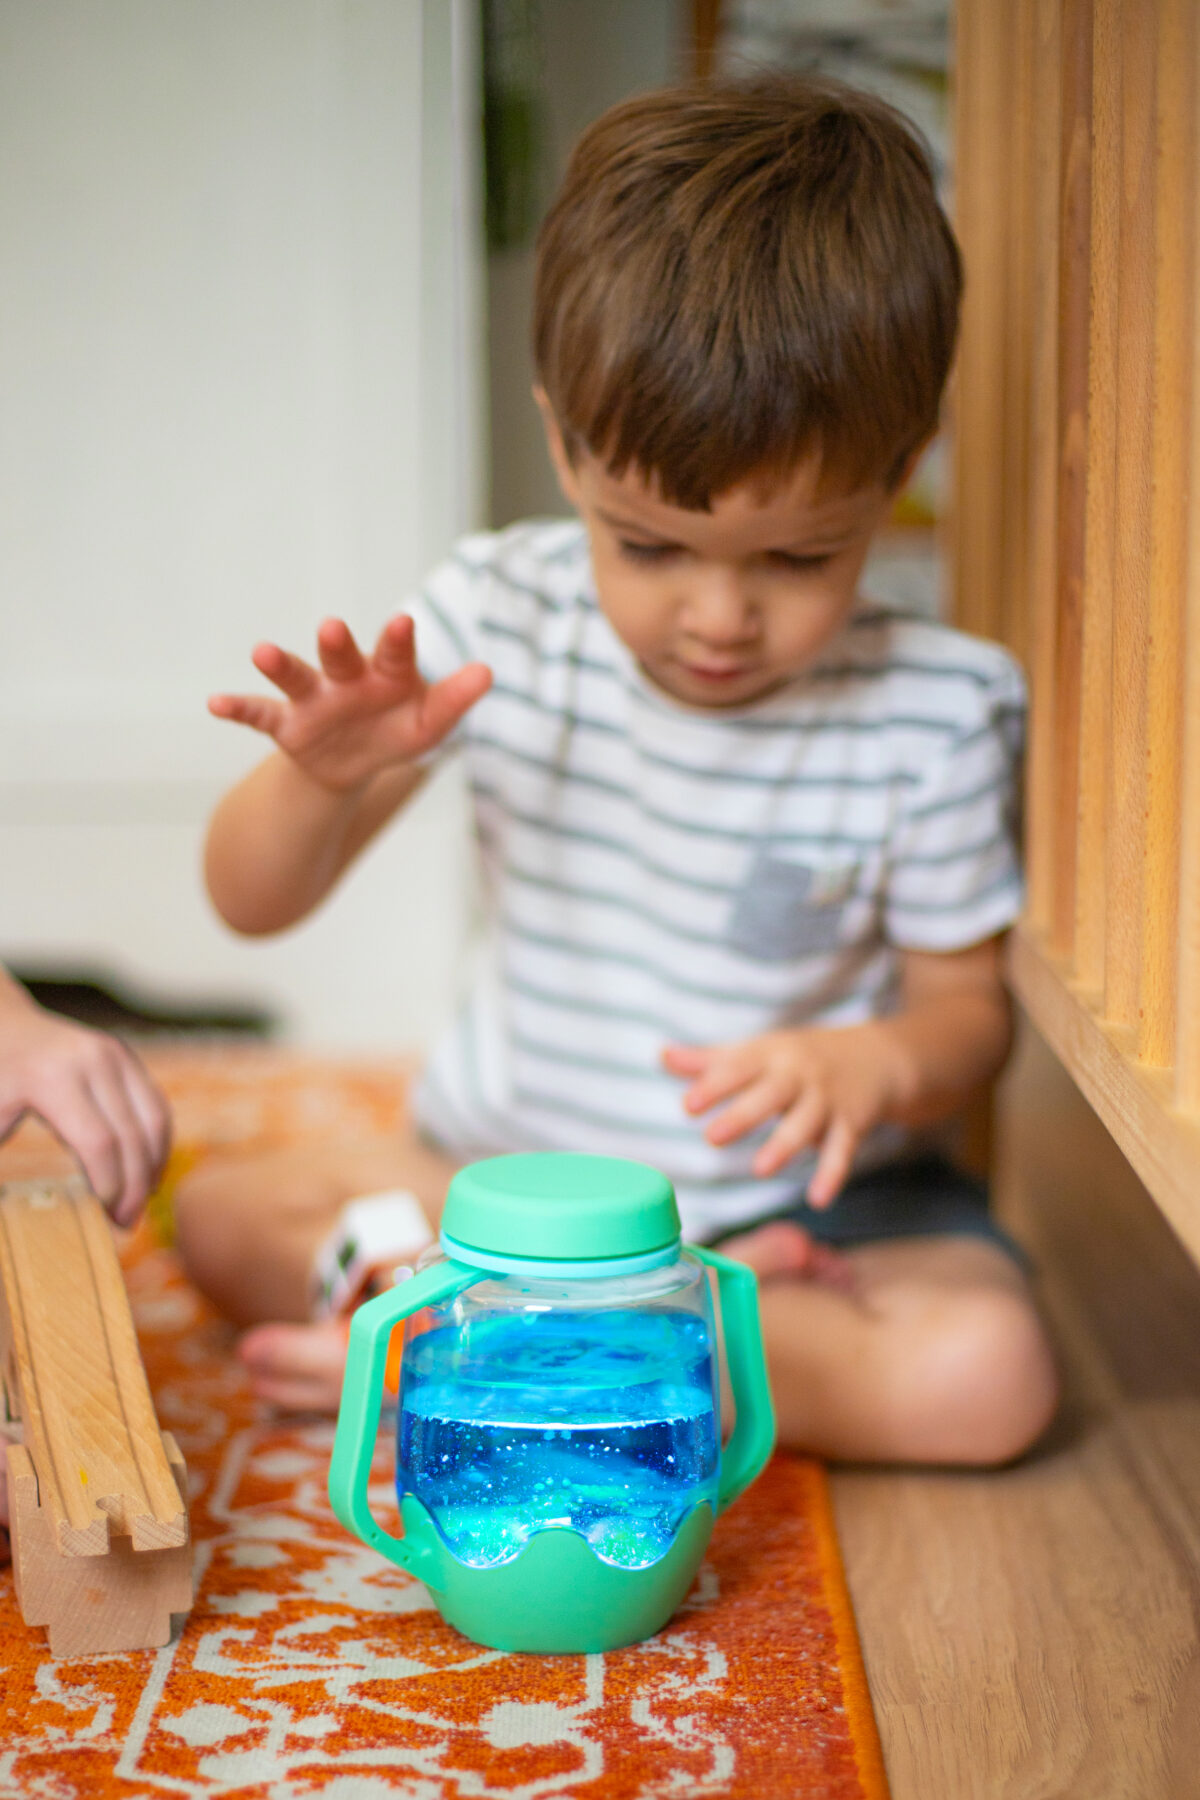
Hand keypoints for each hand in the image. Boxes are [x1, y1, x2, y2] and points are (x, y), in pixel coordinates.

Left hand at [0, 1002, 171, 1226]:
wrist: (3, 1027)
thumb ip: (4, 1154)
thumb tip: (13, 1217)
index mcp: (52, 1078)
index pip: (98, 1142)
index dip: (108, 1185)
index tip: (104, 1217)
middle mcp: (92, 1061)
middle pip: (131, 1136)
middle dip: (134, 1186)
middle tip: (126, 1223)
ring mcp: (115, 1055)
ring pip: (154, 1121)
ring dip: (153, 1168)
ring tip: (139, 1202)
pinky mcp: (127, 1058)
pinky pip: (155, 1107)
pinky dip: (157, 1144)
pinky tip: (147, 1172)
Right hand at [209, 614, 490, 793]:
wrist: (356, 764)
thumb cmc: (396, 731)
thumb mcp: (429, 724)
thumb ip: (455, 699)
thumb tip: (487, 673)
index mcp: (385, 673)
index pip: (394, 653)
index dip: (397, 640)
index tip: (402, 622)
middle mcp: (345, 678)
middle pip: (341, 657)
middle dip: (336, 644)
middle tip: (332, 627)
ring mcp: (313, 700)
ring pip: (296, 677)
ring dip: (280, 664)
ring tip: (262, 651)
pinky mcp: (287, 725)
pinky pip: (259, 714)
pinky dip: (238, 708)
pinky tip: (214, 703)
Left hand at [663, 1023, 903, 1206]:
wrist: (875, 1057)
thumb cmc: (799, 1059)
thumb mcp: (758, 1052)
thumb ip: (710, 1061)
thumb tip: (662, 1057)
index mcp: (769, 1056)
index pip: (738, 1068)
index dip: (714, 1086)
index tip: (689, 1105)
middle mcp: (798, 1075)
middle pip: (770, 1094)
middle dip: (743, 1115)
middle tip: (712, 1137)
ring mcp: (826, 1099)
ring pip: (804, 1123)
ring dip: (783, 1145)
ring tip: (760, 1169)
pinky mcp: (851, 1123)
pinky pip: (841, 1150)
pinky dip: (832, 1174)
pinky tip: (818, 1199)